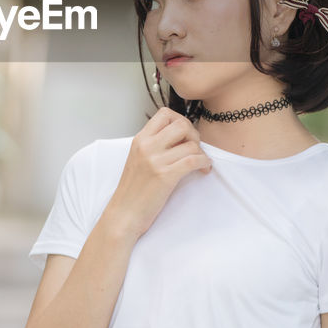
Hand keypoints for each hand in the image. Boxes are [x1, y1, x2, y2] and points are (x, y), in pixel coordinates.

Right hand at [105, 107, 212, 238]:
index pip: (165, 114)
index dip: (180, 121)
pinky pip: (194, 160)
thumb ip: (154, 146)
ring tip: (200, 163)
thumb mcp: (138, 159)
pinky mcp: (165, 176)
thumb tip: (180, 138)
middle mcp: (147, 146)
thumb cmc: (132, 191)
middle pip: (181, 124)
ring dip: (201, 153)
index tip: (184, 135)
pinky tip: (204, 169)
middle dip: (194, 134)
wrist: (123, 214)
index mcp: (140, 140)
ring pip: (191, 144)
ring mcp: (155, 160)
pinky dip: (204, 163)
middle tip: (195, 149)